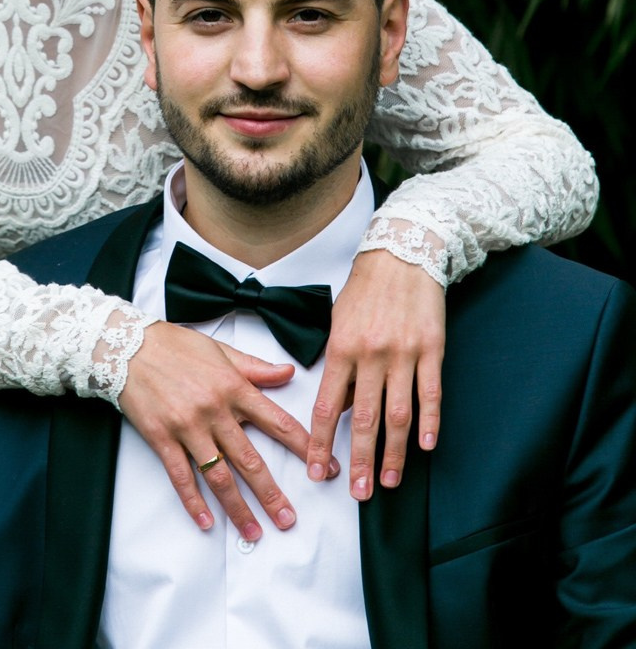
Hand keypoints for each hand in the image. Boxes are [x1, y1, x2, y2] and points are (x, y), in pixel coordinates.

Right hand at [120, 320, 329, 539]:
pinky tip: (207, 522)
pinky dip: (194, 502)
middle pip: (250, 459)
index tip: (322, 468)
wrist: (128, 346)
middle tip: (288, 520)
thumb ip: (255, 367)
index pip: (278, 422)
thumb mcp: (221, 350)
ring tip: (254, 531)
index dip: (304, 447)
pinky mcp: (162, 438)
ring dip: (238, 507)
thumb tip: (288, 373)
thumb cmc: (175, 345)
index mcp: (234, 387)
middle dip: (272, 494)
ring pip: (218, 475)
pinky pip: (181, 476)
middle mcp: (214, 410)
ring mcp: (187, 427)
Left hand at [308, 249, 444, 499]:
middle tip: (357, 494)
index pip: (326, 406)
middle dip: (358, 460)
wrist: (402, 254)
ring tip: (387, 481)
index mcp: (341, 348)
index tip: (317, 471)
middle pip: (363, 419)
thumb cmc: (365, 291)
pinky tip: (425, 446)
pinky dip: (429, 422)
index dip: (320, 442)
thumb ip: (337, 367)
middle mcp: (370, 354)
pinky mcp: (432, 349)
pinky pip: (431, 393)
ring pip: (397, 413)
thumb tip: (336, 410)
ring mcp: (403, 353)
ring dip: (392, 452)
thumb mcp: (338, 324)